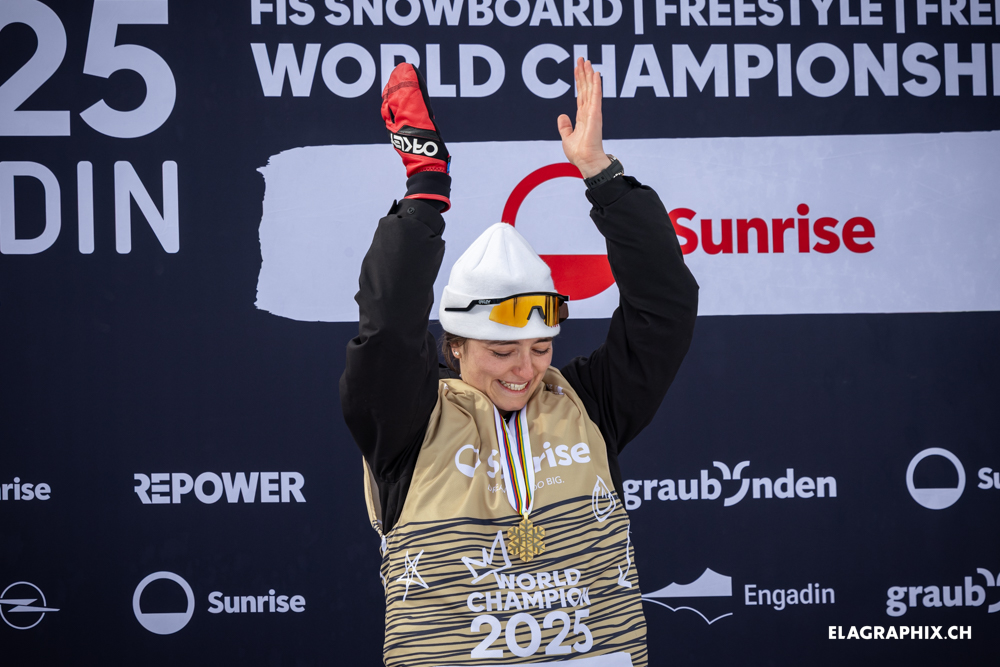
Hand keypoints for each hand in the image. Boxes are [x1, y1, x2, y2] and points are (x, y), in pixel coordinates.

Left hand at [557, 58, 611, 178]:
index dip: (579, 81)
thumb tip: (562, 116)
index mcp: (582, 117)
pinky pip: (596, 96)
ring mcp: (593, 112)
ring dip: (589, 75)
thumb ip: (565, 127)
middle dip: (583, 73)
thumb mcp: (567, 138)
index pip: (580, 95)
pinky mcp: (595, 114)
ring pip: (590, 89)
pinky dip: (596, 84)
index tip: (577, 69)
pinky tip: (595, 73)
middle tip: (581, 58)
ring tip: (587, 61)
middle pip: (585, 88)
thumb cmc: (579, 153)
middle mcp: (589, 112)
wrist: (585, 161)